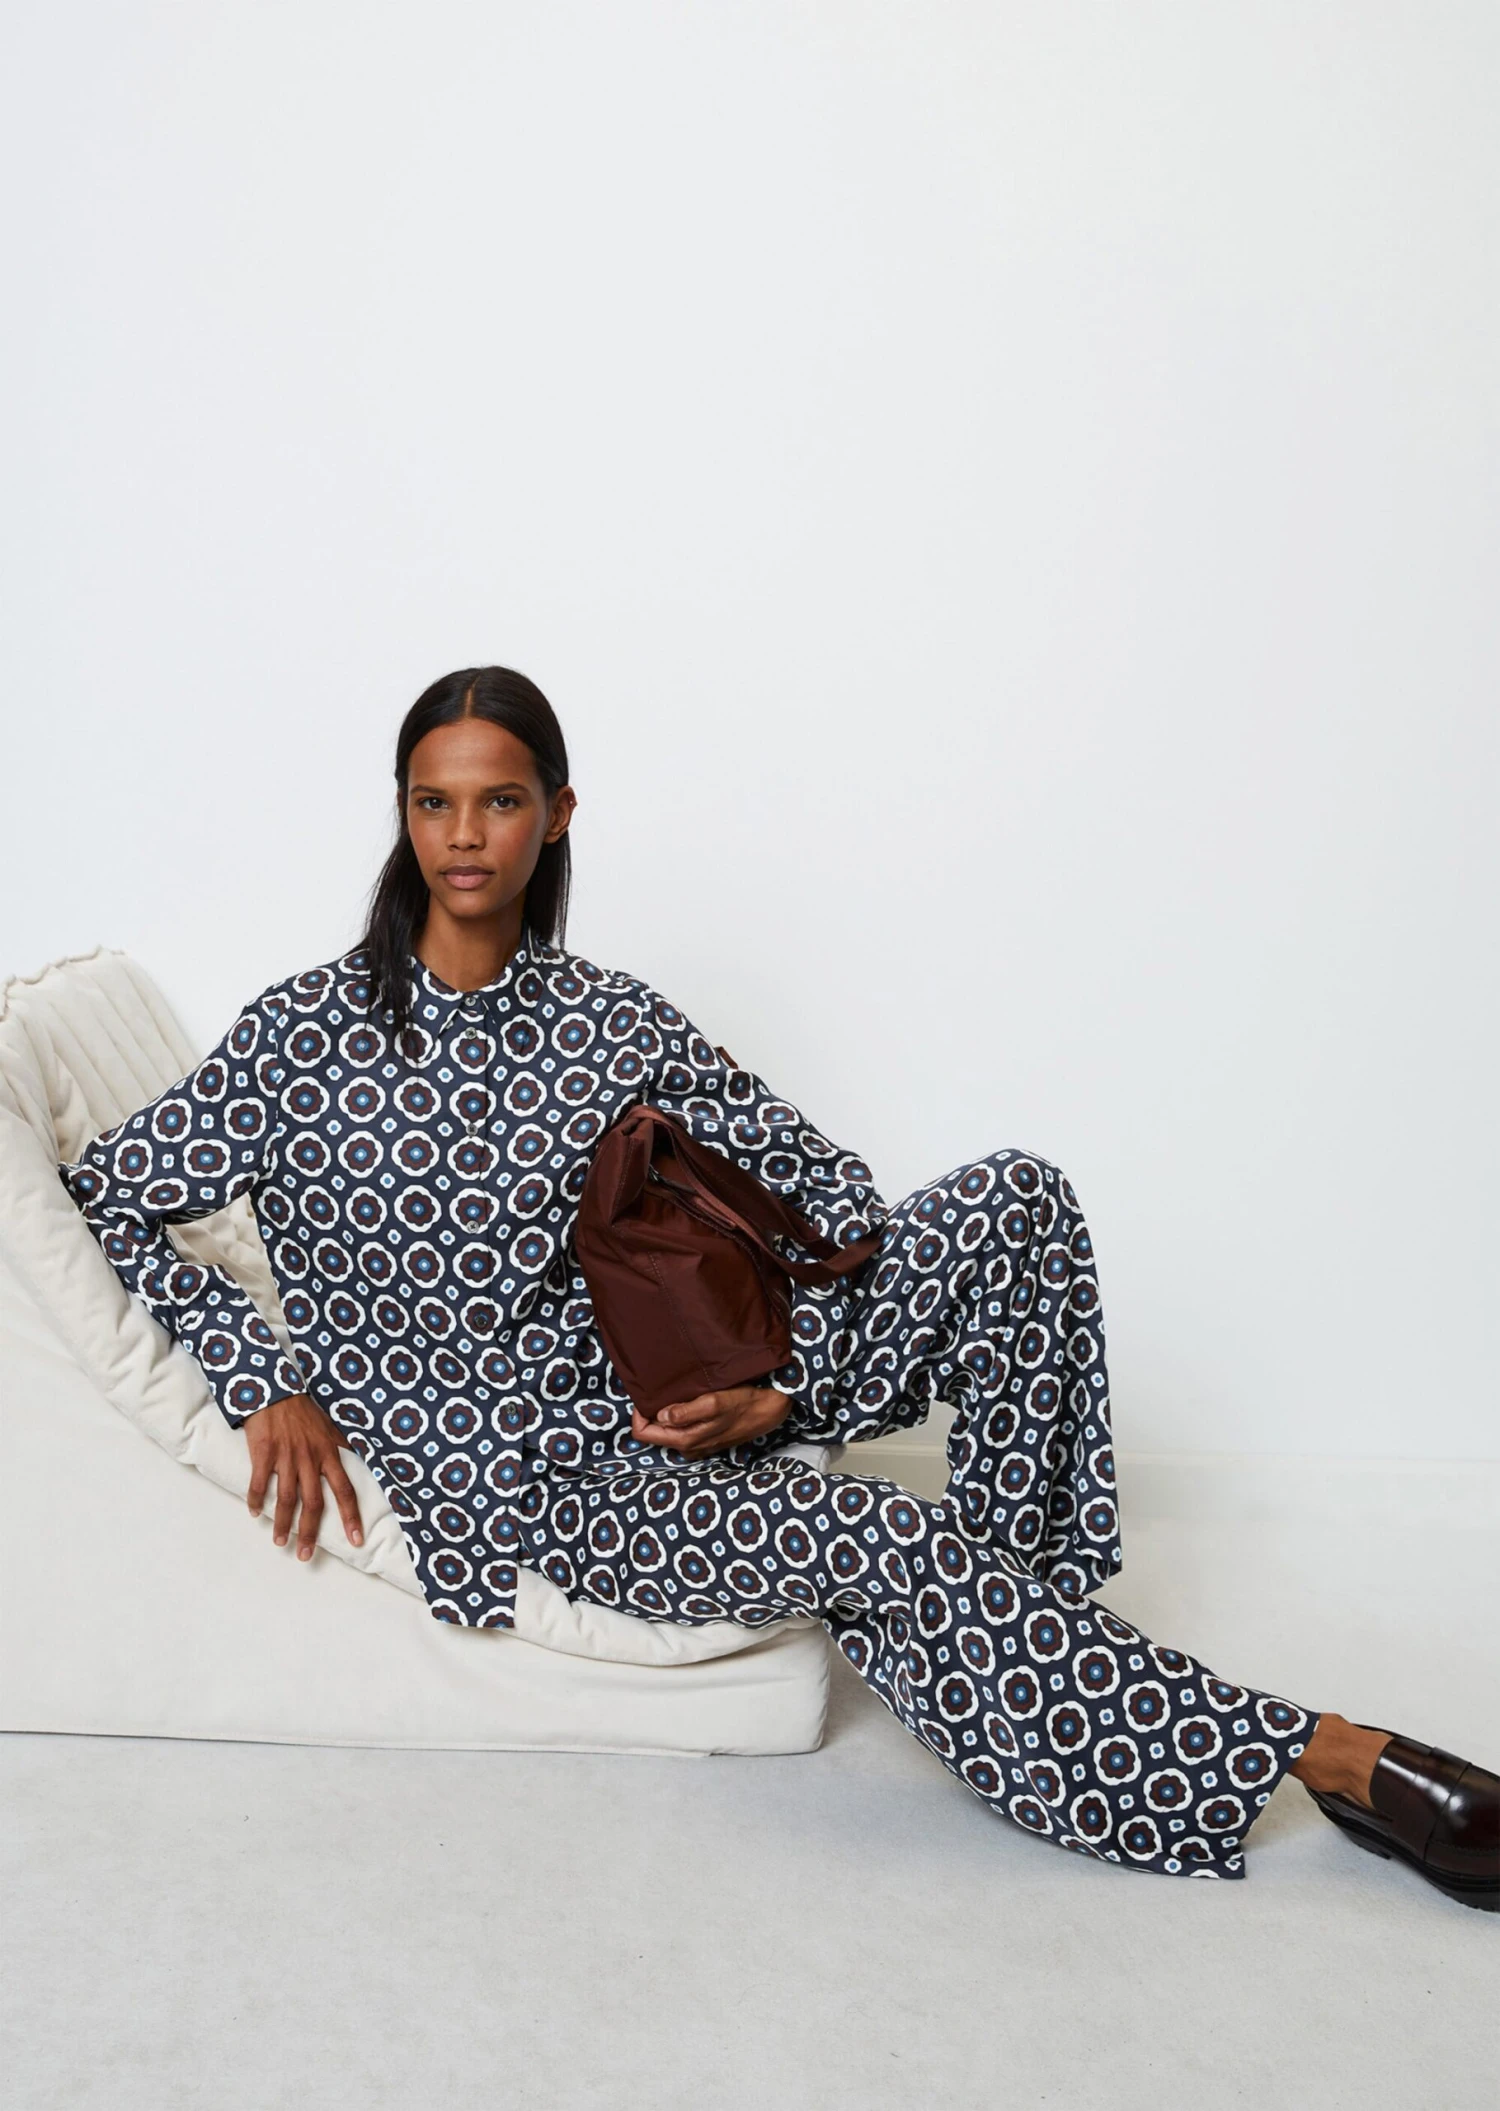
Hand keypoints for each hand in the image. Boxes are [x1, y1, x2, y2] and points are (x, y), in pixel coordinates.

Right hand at [245, 1392, 363, 1561]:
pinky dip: (256, 1500)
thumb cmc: (303, 1410)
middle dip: (310, 1532)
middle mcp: (310, 1458)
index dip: (351, 1516)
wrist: (275, 1390)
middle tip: (306, 1555)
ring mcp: (286, 1456)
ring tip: (280, 1542)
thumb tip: (358, 1456)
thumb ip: (343, 1444)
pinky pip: (259, 1483)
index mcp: (329, 1453)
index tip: (356, 1539)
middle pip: (314, 1503)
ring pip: (286, 1499)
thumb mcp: (330, 1426)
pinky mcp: (264, 1453)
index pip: (345, 1490)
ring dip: (283, 1523)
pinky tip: (254, 1512)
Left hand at [632, 1384, 791, 1460]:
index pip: (643, 1434)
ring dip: (666, 1414)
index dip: (639, 1414)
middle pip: (653, 1433)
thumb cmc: (742, 1403)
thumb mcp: (714, 1403)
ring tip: (676, 1394)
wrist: (768, 1410)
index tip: (646, 1395)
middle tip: (660, 1391)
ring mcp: (696, 1446)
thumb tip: (661, 1415)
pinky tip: (689, 1402)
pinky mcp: (704, 1440)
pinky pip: (680, 1430)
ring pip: (666, 1431)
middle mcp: (687, 1448)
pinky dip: (678, 1417)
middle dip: (651, 1413)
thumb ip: (686, 1412)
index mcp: (686, 1440)